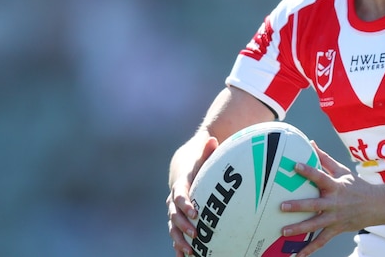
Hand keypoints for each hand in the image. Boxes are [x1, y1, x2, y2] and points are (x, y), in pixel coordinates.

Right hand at [166, 136, 218, 256]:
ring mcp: (174, 212)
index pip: (180, 195)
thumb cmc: (197, 163)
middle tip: (196, 234)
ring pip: (173, 228)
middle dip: (184, 226)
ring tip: (190, 251)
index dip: (186, 204)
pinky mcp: (177, 220)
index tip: (195, 212)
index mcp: (181, 186)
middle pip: (174, 215)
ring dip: (179, 240)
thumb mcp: (202, 155)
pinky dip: (177, 247)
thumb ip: (207, 150)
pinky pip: (175, 235)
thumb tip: (212, 138)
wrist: (184, 169)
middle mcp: (174, 201)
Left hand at [279, 142, 382, 256]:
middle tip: (281, 206)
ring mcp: (335, 218)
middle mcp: (335, 203)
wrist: (377, 206)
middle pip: (314, 205)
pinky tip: (297, 255)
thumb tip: (311, 143)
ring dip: (299, 229)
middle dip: (298, 206)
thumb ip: (325, 159)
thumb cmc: (357, 186)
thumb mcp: (342, 171)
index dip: (309, 171)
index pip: (321, 176)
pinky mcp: (336, 230)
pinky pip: (321, 241)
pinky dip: (309, 249)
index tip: (295, 165)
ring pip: (315, 225)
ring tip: (283, 232)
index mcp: (336, 186)